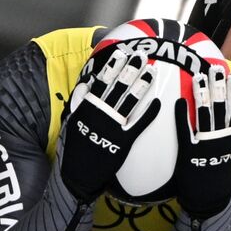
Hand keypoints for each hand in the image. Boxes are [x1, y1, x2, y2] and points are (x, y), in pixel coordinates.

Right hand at [59, 50, 159, 202]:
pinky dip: (149, 114)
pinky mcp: (122, 143)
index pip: (101, 82)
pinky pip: (138, 125)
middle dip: (131, 69)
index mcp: (87, 108)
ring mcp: (112, 128)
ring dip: (142, 85)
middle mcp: (100, 114)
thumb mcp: (71, 123)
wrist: (77, 177)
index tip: (121, 53)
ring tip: (152, 72)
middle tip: (142, 55)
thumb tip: (85, 85)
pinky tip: (159, 103)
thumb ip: (78, 104)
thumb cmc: (74, 150)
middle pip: (118, 87)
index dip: (112, 66)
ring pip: (129, 102)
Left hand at [173, 68, 230, 219]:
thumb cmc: (219, 181)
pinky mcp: (190, 153)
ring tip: (200, 77)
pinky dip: (183, 115)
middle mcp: (221, 140)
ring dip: (202, 94)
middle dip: (218, 87)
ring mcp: (206, 145)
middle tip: (215, 69)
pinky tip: (179, 101)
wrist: (210, 202)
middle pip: (221, 108)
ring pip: (205, 115)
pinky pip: (186, 130)